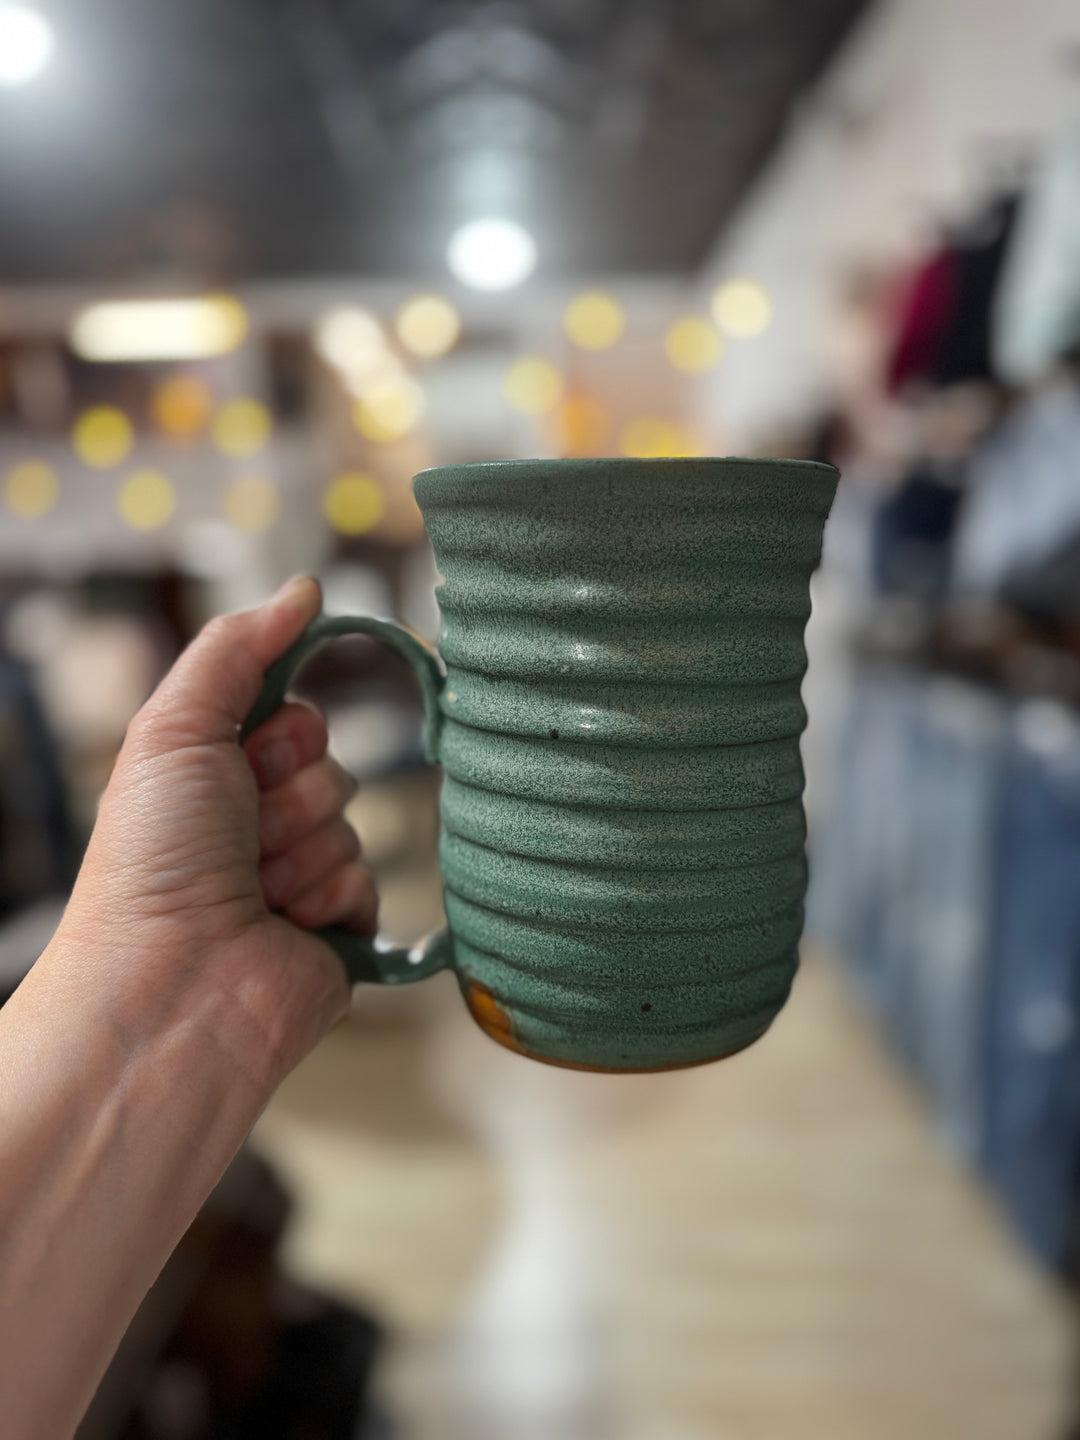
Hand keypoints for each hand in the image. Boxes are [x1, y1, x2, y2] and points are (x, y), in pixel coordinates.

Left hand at [52, 576, 367, 1094]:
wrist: (170, 987)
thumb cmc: (152, 860)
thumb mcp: (176, 727)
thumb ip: (238, 647)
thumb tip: (307, 590)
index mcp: (215, 778)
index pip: (299, 718)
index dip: (285, 736)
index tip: (249, 762)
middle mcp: (254, 827)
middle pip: (333, 768)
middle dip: (293, 798)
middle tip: (245, 837)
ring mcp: (296, 882)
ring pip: (354, 827)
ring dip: (305, 854)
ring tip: (258, 894)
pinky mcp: (334, 934)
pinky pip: (372, 885)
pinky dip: (332, 900)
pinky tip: (289, 926)